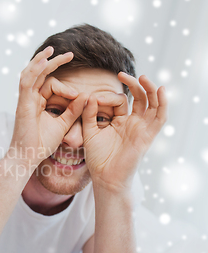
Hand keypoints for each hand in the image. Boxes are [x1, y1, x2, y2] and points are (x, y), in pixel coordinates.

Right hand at [9, 47, 86, 168]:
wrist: (28, 157)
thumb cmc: (42, 143)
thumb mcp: (63, 124)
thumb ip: (73, 110)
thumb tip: (85, 95)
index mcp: (38, 102)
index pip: (49, 84)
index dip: (66, 86)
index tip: (77, 95)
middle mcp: (30, 98)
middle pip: (39, 74)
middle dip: (53, 61)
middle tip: (69, 53)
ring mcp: (25, 100)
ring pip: (31, 73)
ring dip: (41, 60)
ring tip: (52, 49)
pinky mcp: (23, 104)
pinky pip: (27, 82)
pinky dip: (35, 70)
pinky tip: (44, 61)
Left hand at [82, 73, 167, 190]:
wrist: (105, 178)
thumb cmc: (97, 157)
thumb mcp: (89, 132)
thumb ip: (89, 114)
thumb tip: (90, 96)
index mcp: (120, 121)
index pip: (120, 100)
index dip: (107, 96)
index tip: (92, 98)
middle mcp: (133, 123)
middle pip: (140, 98)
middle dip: (134, 84)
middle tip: (122, 74)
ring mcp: (142, 129)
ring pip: (152, 104)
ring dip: (150, 89)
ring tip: (143, 77)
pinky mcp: (147, 136)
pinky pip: (159, 118)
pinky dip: (162, 103)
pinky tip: (160, 90)